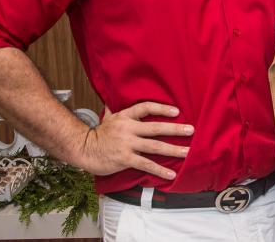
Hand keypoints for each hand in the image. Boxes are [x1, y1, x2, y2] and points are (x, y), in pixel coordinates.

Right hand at [76, 101, 193, 179]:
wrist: (83, 149)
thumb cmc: (97, 135)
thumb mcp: (107, 118)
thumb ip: (113, 110)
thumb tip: (111, 101)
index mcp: (125, 117)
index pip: (146, 108)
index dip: (162, 108)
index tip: (176, 111)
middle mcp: (128, 129)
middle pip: (156, 128)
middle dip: (175, 129)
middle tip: (191, 130)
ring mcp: (127, 144)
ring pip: (155, 146)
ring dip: (173, 149)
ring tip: (187, 151)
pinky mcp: (125, 159)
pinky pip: (146, 164)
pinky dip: (160, 170)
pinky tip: (171, 174)